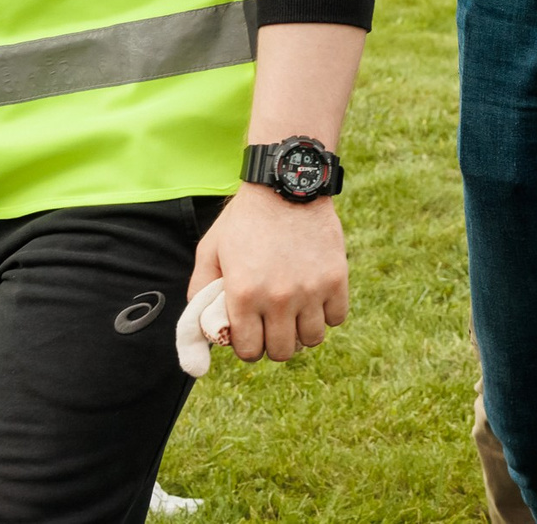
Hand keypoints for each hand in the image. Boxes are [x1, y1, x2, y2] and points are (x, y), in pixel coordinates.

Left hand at [186, 186, 347, 362]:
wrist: (285, 184)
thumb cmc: (244, 219)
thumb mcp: (210, 250)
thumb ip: (200, 290)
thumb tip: (204, 325)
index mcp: (243, 294)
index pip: (248, 351)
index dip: (247, 345)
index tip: (250, 332)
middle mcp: (277, 298)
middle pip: (282, 352)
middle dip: (274, 343)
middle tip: (272, 324)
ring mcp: (310, 290)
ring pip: (311, 340)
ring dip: (301, 331)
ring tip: (295, 313)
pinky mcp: (336, 279)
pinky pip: (336, 318)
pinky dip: (327, 313)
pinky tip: (315, 298)